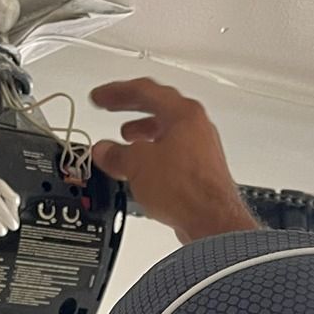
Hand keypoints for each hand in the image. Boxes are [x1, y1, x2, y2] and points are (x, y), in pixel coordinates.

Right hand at [90, 79, 256, 243]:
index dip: (116, 92)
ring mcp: (201, 149)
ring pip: (166, 132)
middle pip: (158, 107)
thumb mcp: (137, 165)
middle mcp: (197, 126)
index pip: (145, 91)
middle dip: (130, 108)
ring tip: (126, 139)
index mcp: (183, 113)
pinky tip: (143, 169)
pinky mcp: (201, 172)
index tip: (100, 97)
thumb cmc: (187, 189)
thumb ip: (116, 153)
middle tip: (111, 106)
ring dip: (142, 133)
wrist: (212, 222)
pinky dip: (153, 155)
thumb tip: (104, 151)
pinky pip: (172, 154)